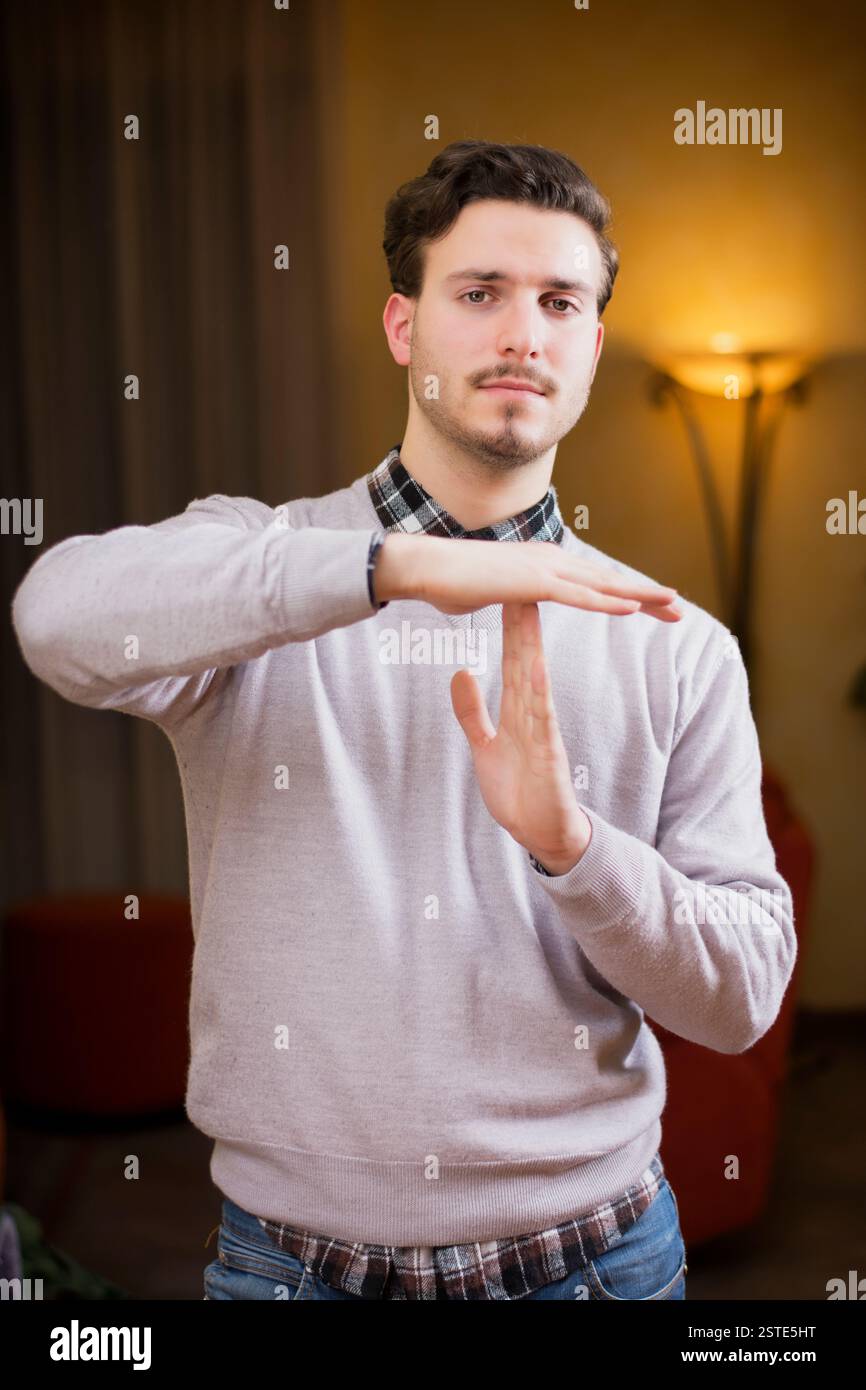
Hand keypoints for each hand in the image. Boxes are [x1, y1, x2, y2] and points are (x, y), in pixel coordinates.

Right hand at [375, 532, 681, 621]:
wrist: (424, 566)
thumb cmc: (447, 581)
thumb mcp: (487, 590)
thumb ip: (504, 595)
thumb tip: (501, 599)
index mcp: (542, 562)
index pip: (594, 580)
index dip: (626, 593)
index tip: (653, 605)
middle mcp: (550, 559)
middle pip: (609, 580)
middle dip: (647, 594)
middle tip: (680, 607)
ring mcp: (542, 568)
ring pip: (603, 584)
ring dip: (640, 595)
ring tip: (673, 604)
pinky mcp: (532, 582)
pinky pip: (578, 595)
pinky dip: (607, 602)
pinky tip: (633, 608)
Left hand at [450, 602, 592, 873]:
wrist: (541, 833)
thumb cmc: (519, 791)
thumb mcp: (485, 745)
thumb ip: (473, 711)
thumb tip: (461, 673)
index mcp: (518, 710)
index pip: (514, 659)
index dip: (509, 625)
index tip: (504, 590)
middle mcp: (533, 713)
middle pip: (526, 658)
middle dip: (521, 620)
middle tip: (520, 578)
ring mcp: (543, 731)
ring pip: (536, 679)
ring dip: (531, 645)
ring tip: (528, 609)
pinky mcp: (549, 752)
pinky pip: (544, 718)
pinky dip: (540, 693)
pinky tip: (537, 667)